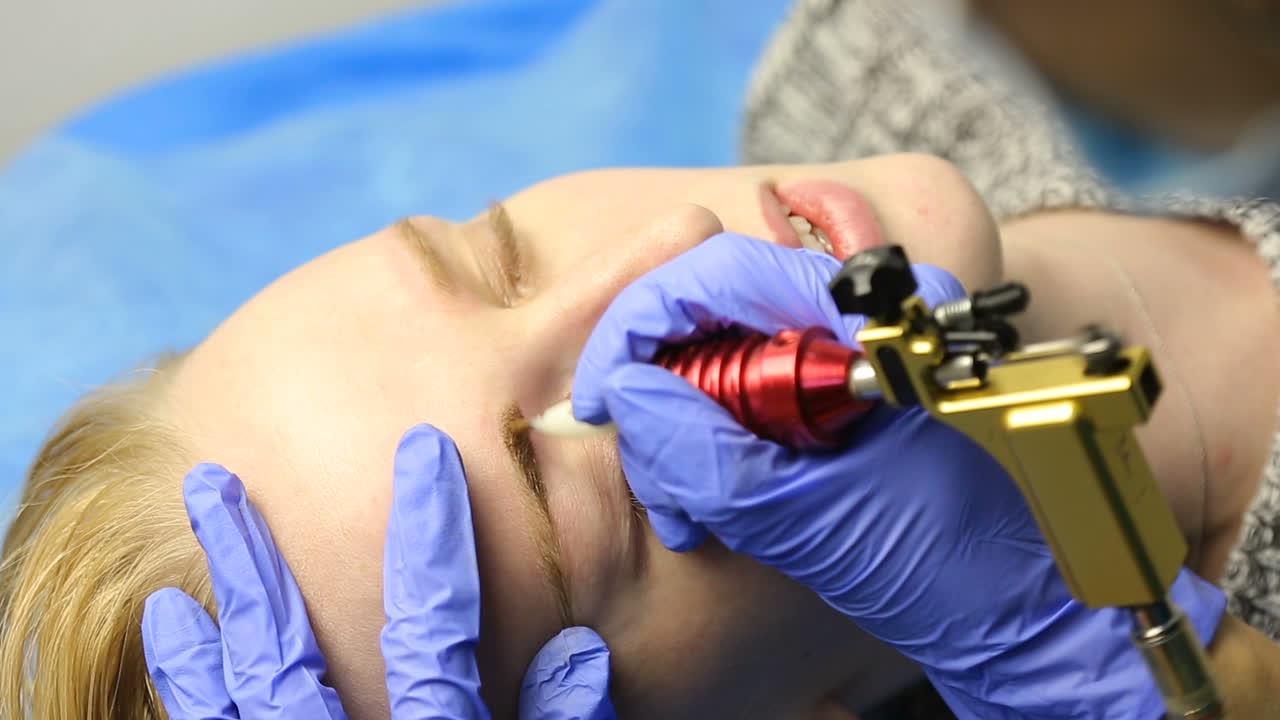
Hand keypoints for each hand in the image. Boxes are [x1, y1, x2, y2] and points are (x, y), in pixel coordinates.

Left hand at [142, 425, 615, 719]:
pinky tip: (175, 630)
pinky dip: (190, 687)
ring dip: (205, 614)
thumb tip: (579, 651)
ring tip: (179, 539)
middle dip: (254, 560)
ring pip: (234, 702)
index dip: (431, 538)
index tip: (424, 452)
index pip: (434, 634)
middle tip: (215, 477)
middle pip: (290, 657)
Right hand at [572, 232, 1224, 717]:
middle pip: (707, 311)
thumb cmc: (954, 566)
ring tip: (688, 515)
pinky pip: (742, 393)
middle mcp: (856, 317)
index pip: (720, 271)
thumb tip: (624, 394)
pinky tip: (709, 503)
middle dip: (656, 393)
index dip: (640, 323)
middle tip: (658, 485)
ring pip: (714, 356)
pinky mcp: (831, 392)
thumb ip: (714, 459)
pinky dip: (710, 447)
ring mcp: (843, 354)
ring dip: (679, 433)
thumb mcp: (823, 520)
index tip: (601, 398)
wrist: (1022, 610)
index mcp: (870, 319)